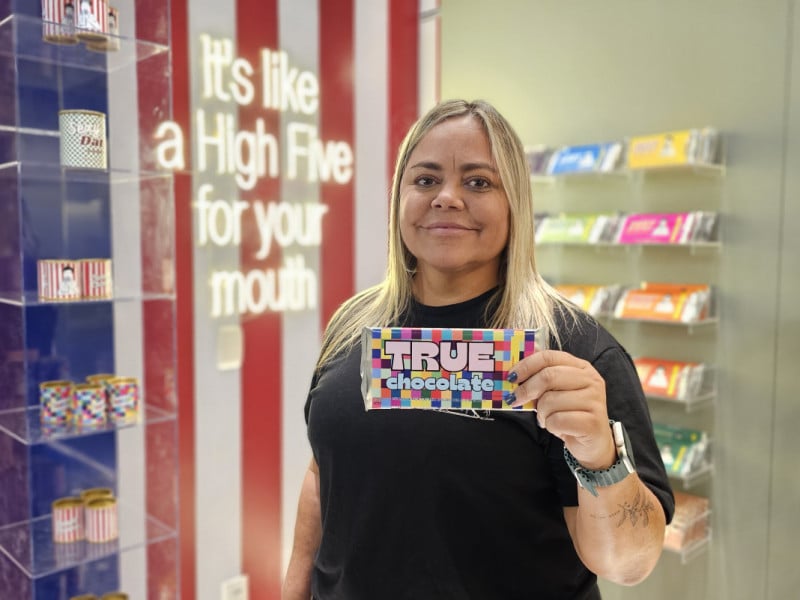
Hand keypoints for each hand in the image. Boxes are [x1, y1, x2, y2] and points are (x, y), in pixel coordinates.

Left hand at [507, 349, 615, 469]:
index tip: (511, 377)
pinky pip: (557, 420)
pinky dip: (550, 426)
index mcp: (581, 367)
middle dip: (526, 389)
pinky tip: (558, 427)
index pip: (549, 357)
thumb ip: (540, 376)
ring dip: (541, 413)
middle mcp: (591, 380)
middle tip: (515, 399)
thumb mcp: (555, 392)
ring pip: (550, 401)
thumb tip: (519, 361)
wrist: (593, 443)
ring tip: (547, 418)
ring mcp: (594, 400)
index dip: (526, 365)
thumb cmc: (570, 414)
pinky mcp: (592, 422)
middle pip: (548, 376)